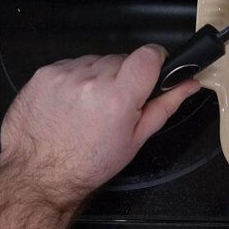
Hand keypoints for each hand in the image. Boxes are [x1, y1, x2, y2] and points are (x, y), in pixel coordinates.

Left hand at [0, 44, 201, 204]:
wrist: (39, 174)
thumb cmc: (88, 163)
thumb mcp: (136, 139)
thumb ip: (165, 105)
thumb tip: (189, 84)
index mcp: (118, 97)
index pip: (149, 54)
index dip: (155, 60)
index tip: (152, 70)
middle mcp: (91, 80)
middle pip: (122, 58)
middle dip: (123, 76)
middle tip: (114, 104)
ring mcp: (64, 74)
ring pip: (97, 60)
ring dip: (98, 76)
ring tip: (89, 106)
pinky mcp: (44, 73)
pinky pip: (72, 64)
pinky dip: (75, 79)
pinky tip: (71, 103)